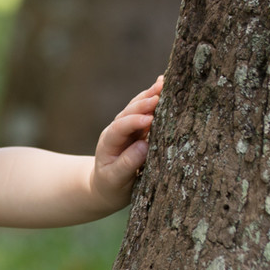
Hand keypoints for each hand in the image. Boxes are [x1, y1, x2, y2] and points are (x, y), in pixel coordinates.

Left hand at [92, 75, 162, 210]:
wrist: (106, 187)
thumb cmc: (111, 186)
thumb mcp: (115, 180)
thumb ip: (127, 164)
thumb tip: (143, 146)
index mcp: (109, 142)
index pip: (120, 128)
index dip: (134, 122)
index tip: (148, 119)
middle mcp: (117, 130)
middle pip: (129, 112)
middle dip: (144, 103)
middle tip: (159, 94)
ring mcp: (128, 127)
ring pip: (137, 107)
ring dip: (150, 95)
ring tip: (164, 82)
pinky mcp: (139, 128)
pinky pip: (146, 110)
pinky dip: (154, 98)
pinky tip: (163, 85)